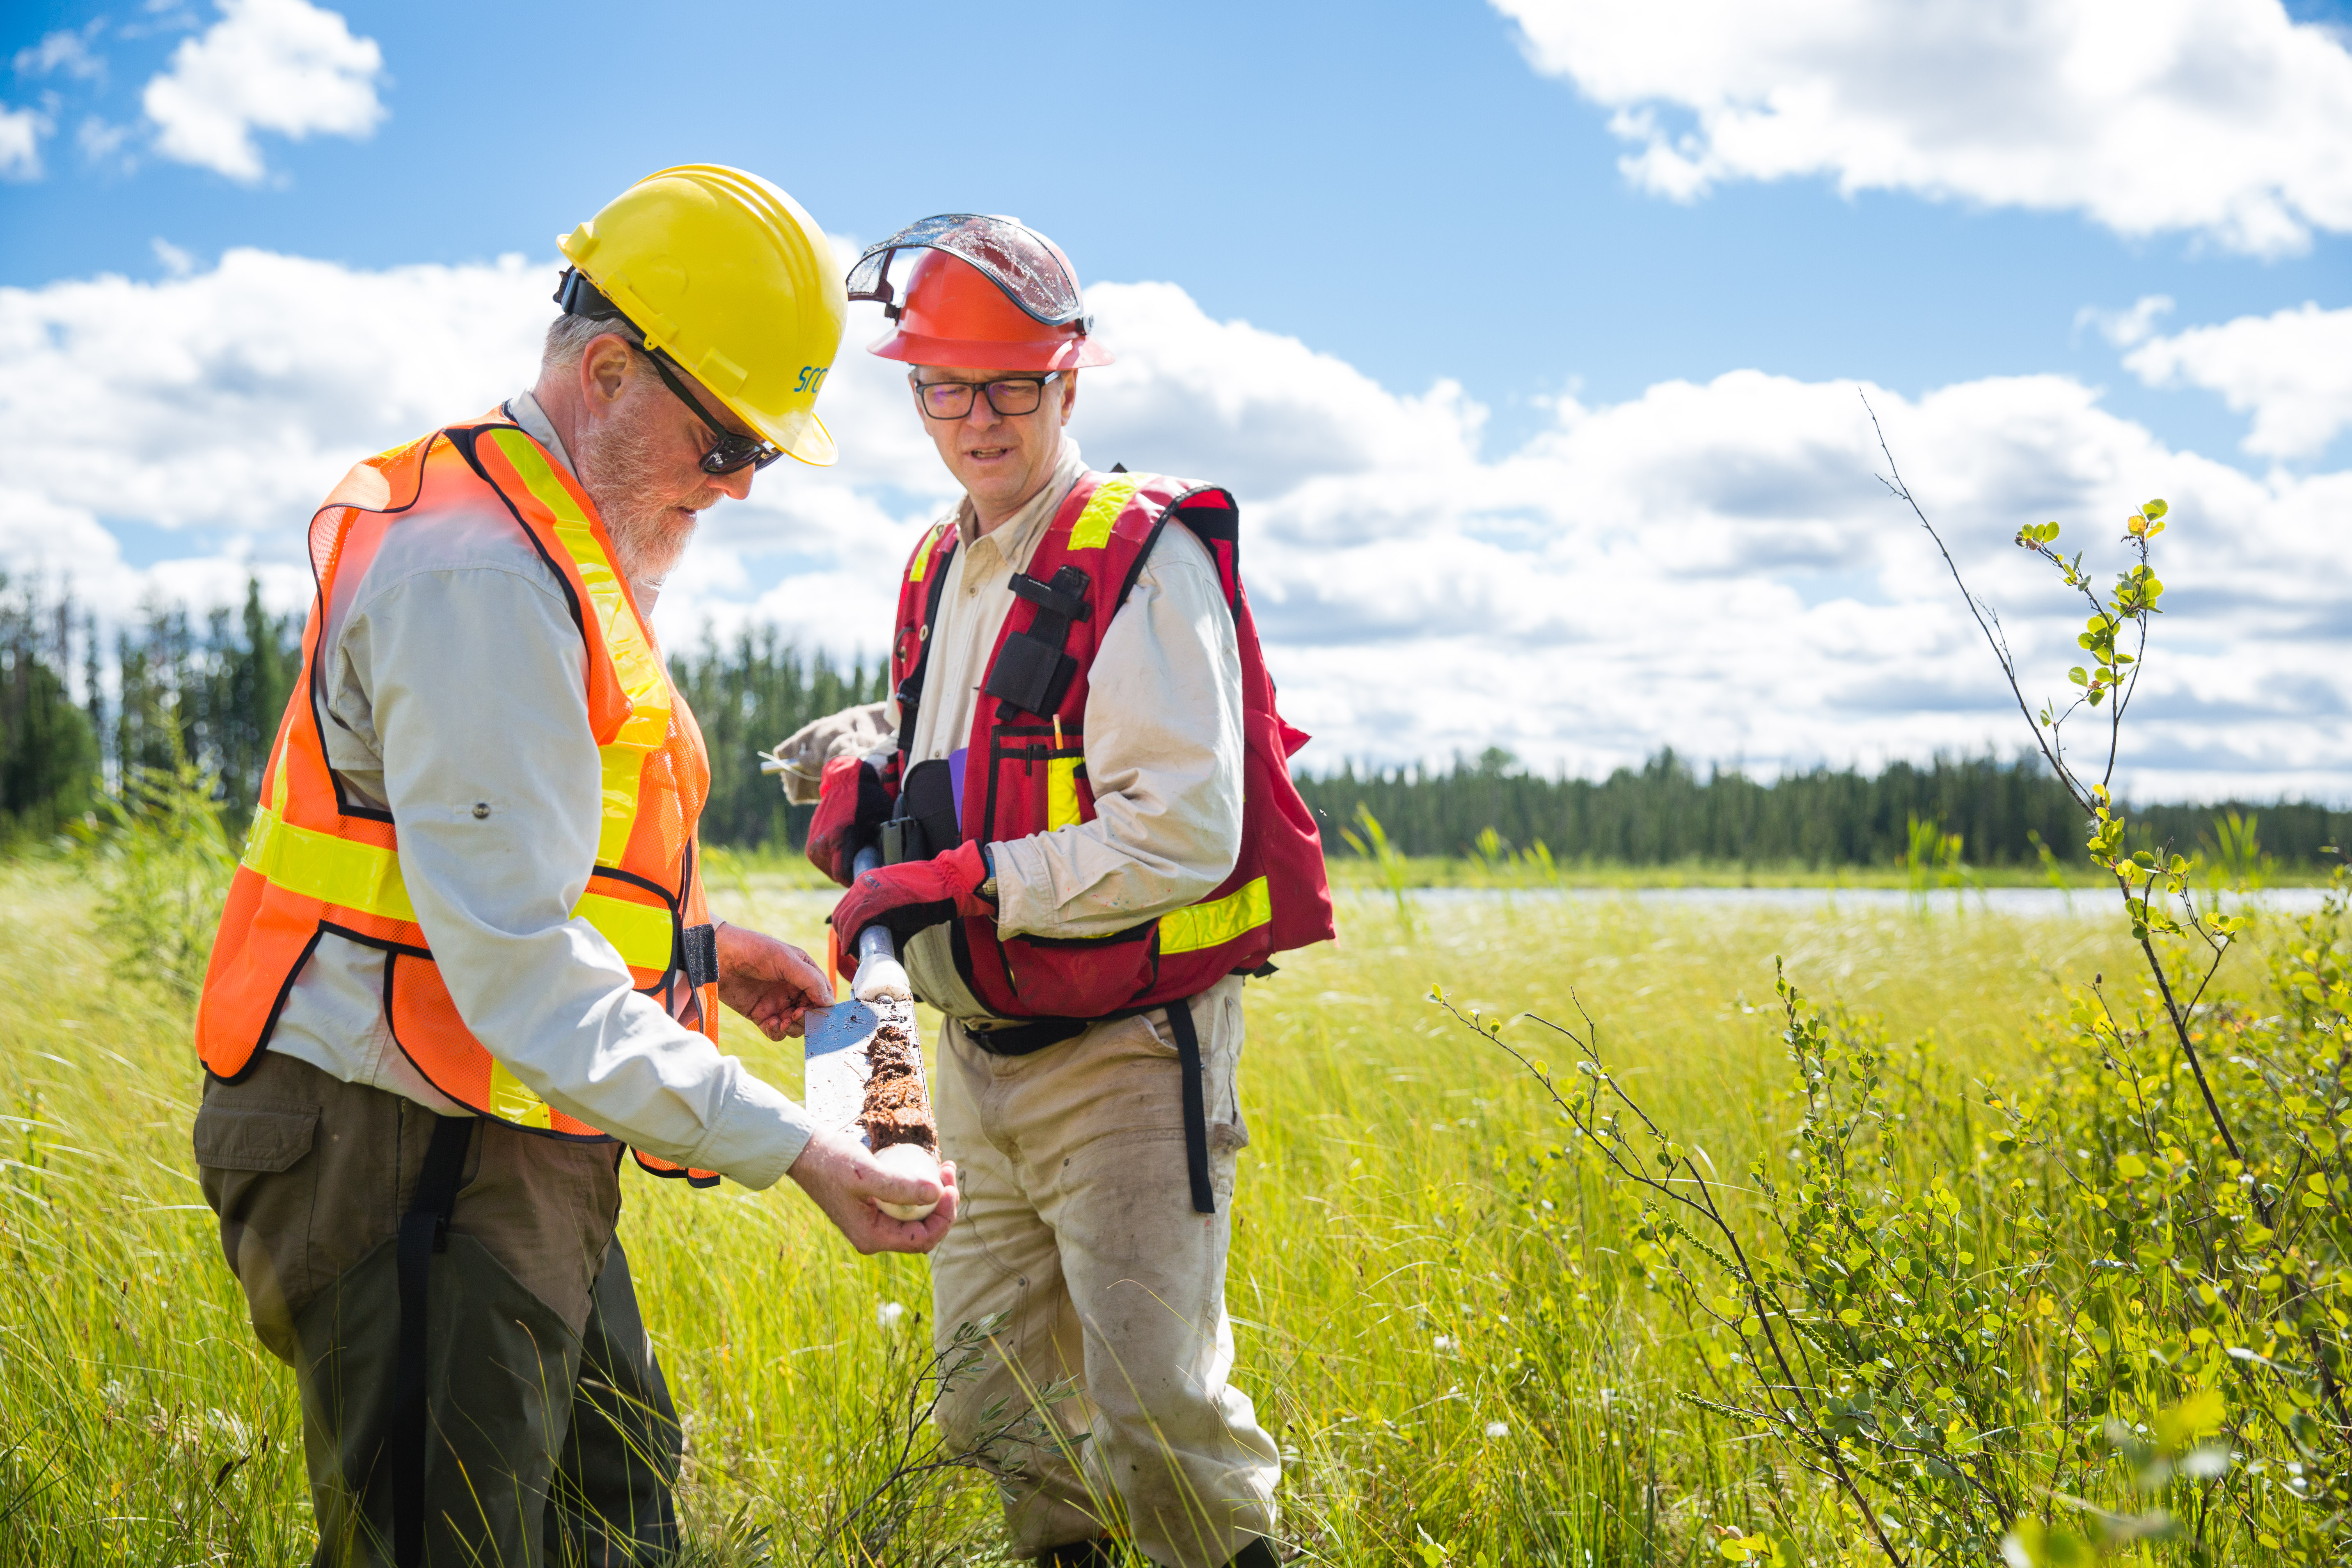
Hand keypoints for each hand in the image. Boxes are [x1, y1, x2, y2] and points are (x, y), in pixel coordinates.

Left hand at [713, 922, 831, 1038]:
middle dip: (807, 1019)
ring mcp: (777, 1003)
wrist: (718, 956)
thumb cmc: (752, 950)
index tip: (812, 1010)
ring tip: (782, 1022)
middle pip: (811, 1014)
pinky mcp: (760, 1014)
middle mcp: (793, 989)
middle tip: (795, 1016)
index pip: (823, 996)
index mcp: (804, 972)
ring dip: (792, 1028)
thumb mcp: (786, 960)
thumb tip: (828, 1002)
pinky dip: (776, 1032)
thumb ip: (810, 980)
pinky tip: (769, 1023)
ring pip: (795, 1026)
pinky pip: (775, 1031)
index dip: (821, 1007)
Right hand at [788, 1126, 958, 1253]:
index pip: (923, 1239)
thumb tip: (937, 1195)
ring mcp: (875, 1221)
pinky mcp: (875, 1205)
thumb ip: (900, 1186)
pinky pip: (907, 1204)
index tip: (950, 1187)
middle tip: (949, 1172)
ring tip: (944, 1166)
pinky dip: (921, 1188)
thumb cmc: (830, 1161)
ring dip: (936, 1195)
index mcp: (872, 1237)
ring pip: (918, 1217)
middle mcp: (875, 1235)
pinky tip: (930, 1167)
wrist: (805, 1151)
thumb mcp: (866, 1174)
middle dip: (944, 1204)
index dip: (944, 1217)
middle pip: (924, 1230)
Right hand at [805, 755, 892, 885]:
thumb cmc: (868, 800)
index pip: (844, 875)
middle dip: (850, 873)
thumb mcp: (881, 822)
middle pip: (837, 875)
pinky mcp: (811, 844)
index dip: (858, 879)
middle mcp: (823, 844)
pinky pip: (823, 861)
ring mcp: (814, 845)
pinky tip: (844, 850)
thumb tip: (885, 866)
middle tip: (864, 864)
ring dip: (840, 867)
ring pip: (829, 870)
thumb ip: (881, 845)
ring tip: (854, 855)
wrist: (845, 782)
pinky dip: (833, 860)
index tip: (868, 876)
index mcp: (840, 840)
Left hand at [827, 840, 993, 976]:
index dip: (844, 926)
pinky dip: (848, 938)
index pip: (846, 905)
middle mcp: (863, 883)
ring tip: (853, 954)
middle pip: (840, 913)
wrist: (945, 885)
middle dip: (842, 934)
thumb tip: (884, 944)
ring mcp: (868, 890)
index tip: (850, 941)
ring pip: (843, 918)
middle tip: (851, 950)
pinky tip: (850, 950)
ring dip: (845, 939)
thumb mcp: (899, 903)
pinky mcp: (875, 901)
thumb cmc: (928, 898)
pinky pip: (852, 923)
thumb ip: (887, 918)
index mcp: (868, 880)